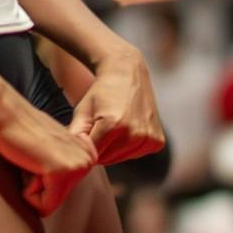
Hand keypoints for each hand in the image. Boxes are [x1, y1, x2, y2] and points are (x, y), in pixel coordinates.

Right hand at [0, 84, 97, 215]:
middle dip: (37, 185)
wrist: (4, 111)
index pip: (61, 192)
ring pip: (49, 204)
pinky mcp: (62, 173)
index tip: (35, 154)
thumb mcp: (50, 149)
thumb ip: (60, 163)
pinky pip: (43, 206)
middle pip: (56, 200)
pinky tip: (29, 163)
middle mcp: (88, 161)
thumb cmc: (19, 130)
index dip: (40, 180)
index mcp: (87, 154)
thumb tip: (54, 181)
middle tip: (31, 157)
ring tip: (30, 159)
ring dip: (32, 186)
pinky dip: (28, 192)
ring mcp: (77, 167)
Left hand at [68, 47, 165, 166]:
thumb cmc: (101, 92)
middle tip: (102, 126)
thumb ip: (75, 135)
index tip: (88, 130)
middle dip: (101, 148)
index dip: (88, 144)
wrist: (127, 73)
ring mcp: (148, 138)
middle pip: (108, 159)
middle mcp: (134, 134)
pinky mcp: (157, 141)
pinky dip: (130, 146)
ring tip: (115, 126)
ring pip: (122, 158)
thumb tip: (75, 157)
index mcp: (113, 126)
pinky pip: (136, 154)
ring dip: (115, 148)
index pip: (93, 154)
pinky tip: (128, 128)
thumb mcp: (82, 110)